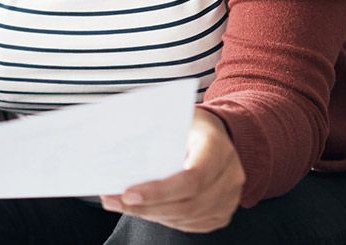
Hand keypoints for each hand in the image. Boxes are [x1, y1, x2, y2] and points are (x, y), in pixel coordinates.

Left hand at [99, 107, 244, 233]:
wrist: (216, 134)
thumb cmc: (191, 126)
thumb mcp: (174, 120)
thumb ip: (154, 138)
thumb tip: (119, 154)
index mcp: (217, 147)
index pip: (191, 178)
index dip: (159, 191)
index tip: (129, 193)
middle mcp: (229, 174)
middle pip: (187, 204)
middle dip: (147, 207)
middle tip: (116, 201)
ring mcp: (229, 197)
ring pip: (187, 218)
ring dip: (151, 214)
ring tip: (124, 205)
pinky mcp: (222, 212)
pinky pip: (191, 225)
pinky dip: (165, 219)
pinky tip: (146, 210)